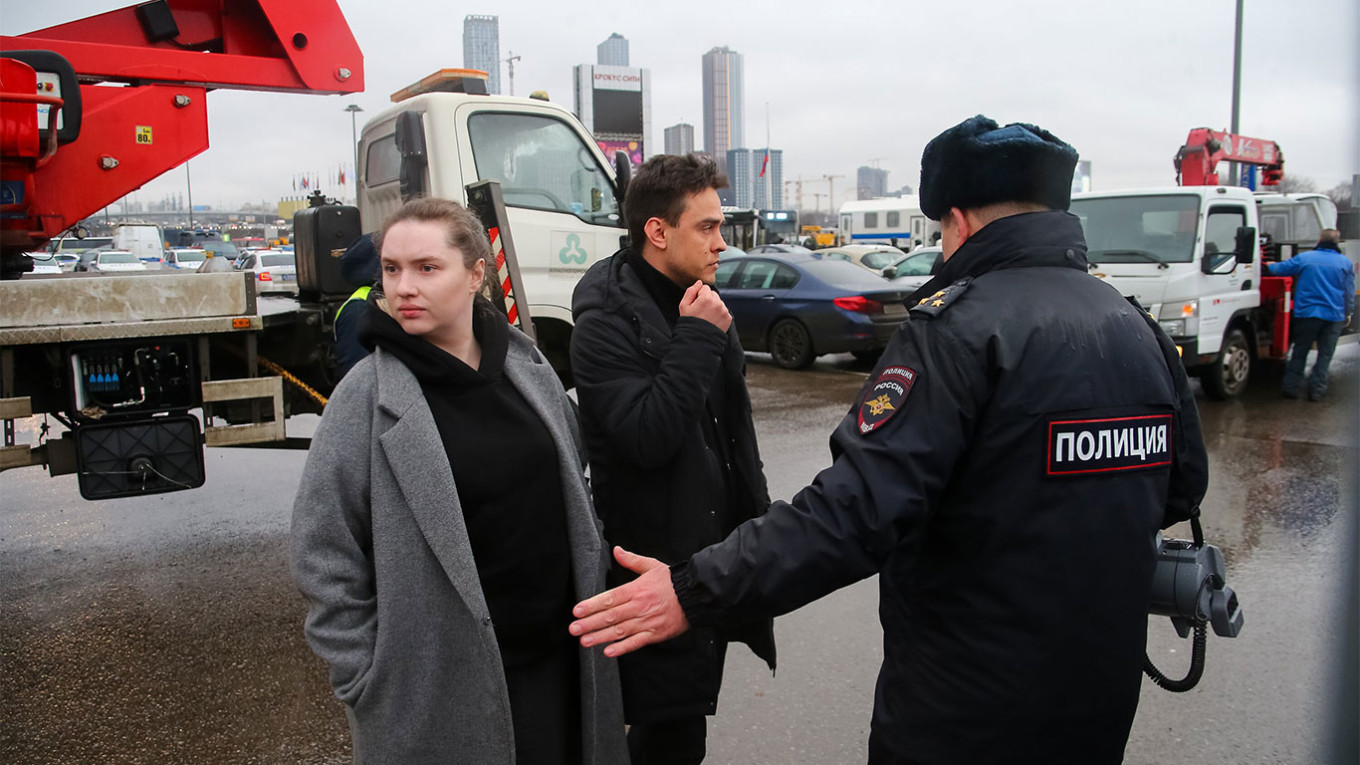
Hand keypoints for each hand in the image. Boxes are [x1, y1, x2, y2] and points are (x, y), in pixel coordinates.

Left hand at [569, 547, 689, 656]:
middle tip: (574, 629)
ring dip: (600, 636)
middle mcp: (639, 606)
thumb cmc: (673, 581)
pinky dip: (622, 648)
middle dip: (590, 623)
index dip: (592, 605)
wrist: (696, 595)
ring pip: (619, 630)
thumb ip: (632, 560)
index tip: (578, 611)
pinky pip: (636, 642)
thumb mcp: (652, 566)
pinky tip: (609, 651)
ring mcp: (646, 621)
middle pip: (610, 616)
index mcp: (636, 589)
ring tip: (585, 641)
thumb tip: (617, 550)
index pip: (609, 598)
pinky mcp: (655, 634)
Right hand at [679, 281, 731, 331]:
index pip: (705, 288)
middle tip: (701, 311)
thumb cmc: (690, 323)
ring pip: (719, 302)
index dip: (699, 295)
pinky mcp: (728, 318)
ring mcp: (724, 311)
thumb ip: (690, 291)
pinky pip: (724, 310)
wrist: (698, 340)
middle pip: (713, 294)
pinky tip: (712, 320)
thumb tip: (698, 283)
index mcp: (706, 298)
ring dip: (714, 306)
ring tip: (707, 317)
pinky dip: (719, 314)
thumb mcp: (683, 306)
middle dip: (708, 300)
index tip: (697, 304)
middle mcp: (717, 303)